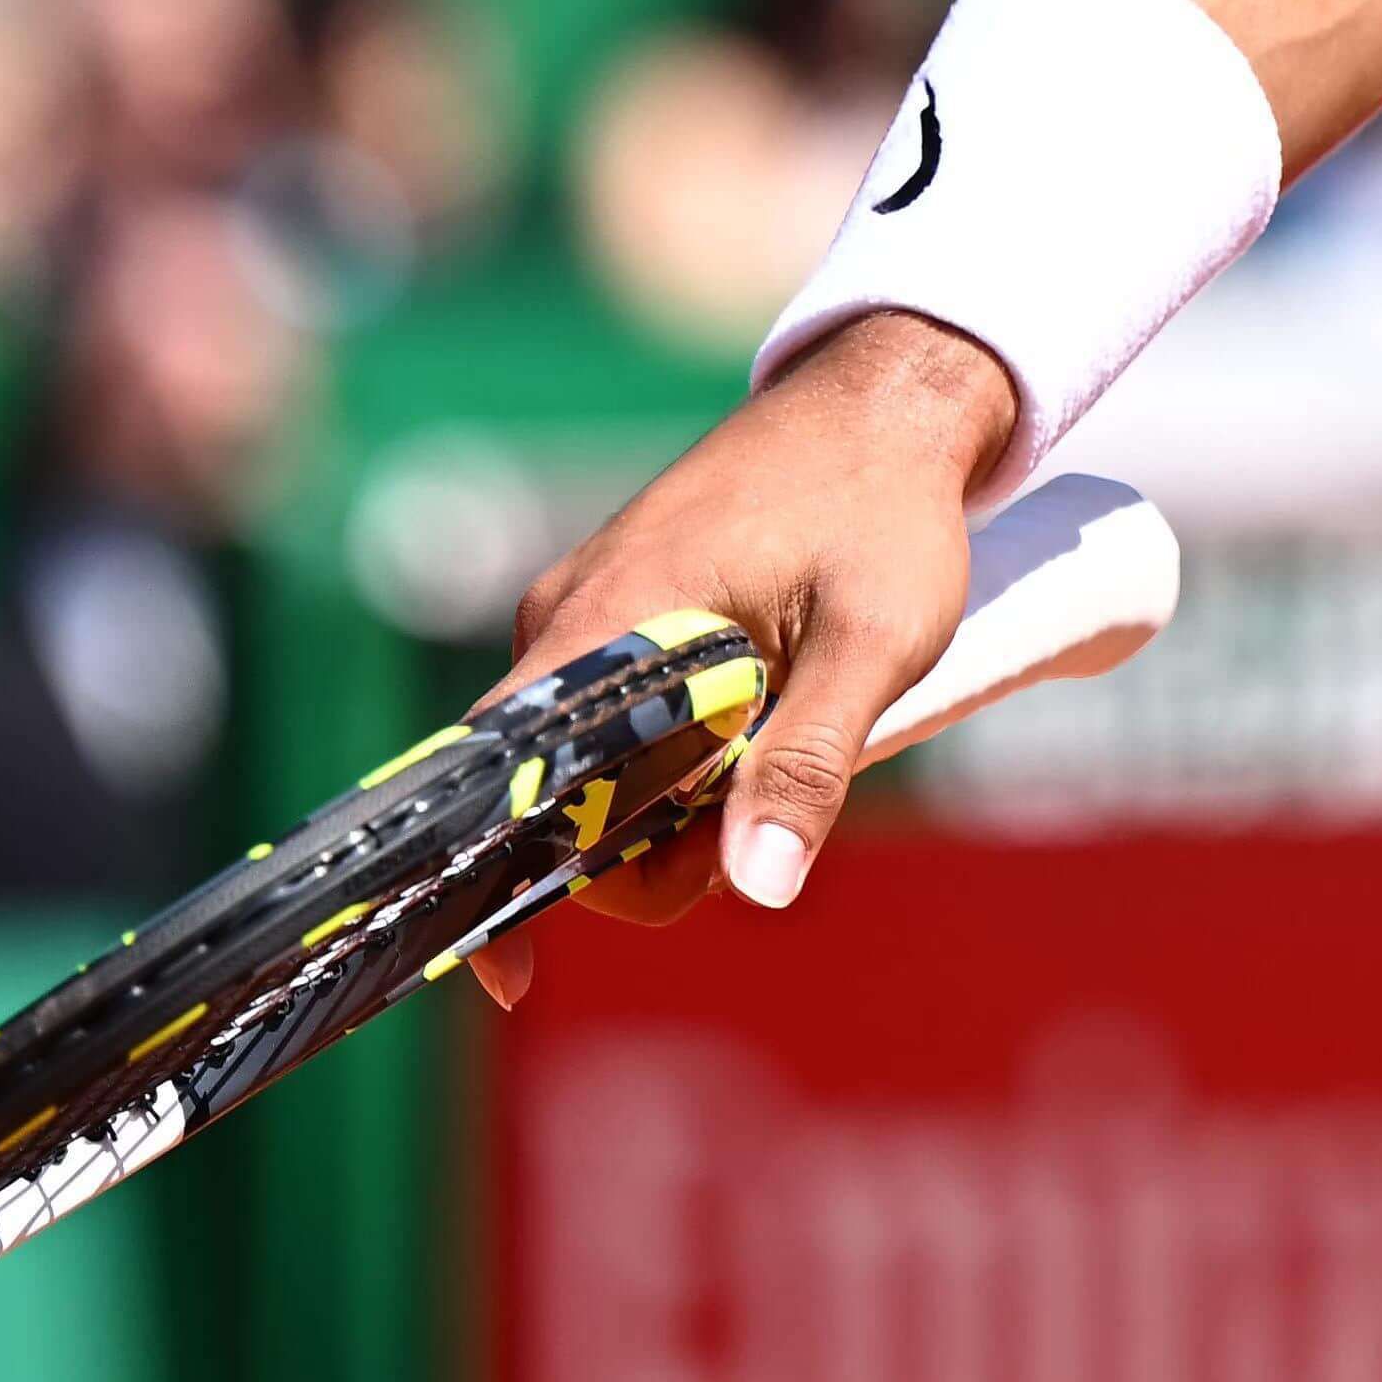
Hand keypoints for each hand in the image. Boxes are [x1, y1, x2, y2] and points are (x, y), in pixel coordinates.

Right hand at [459, 312, 1021, 1009]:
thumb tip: (759, 883)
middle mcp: (567, 621)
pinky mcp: (618, 617)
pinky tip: (757, 719)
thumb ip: (810, 760)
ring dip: (676, 802)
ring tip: (780, 737)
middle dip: (647, 850)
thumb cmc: (886, 508)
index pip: (495, 778)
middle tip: (761, 816)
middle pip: (555, 802)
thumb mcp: (875, 642)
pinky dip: (679, 756)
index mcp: (606, 623)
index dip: (493, 885)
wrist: (887, 402)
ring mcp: (587, 616)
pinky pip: (617, 727)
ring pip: (594, 771)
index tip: (512, 979)